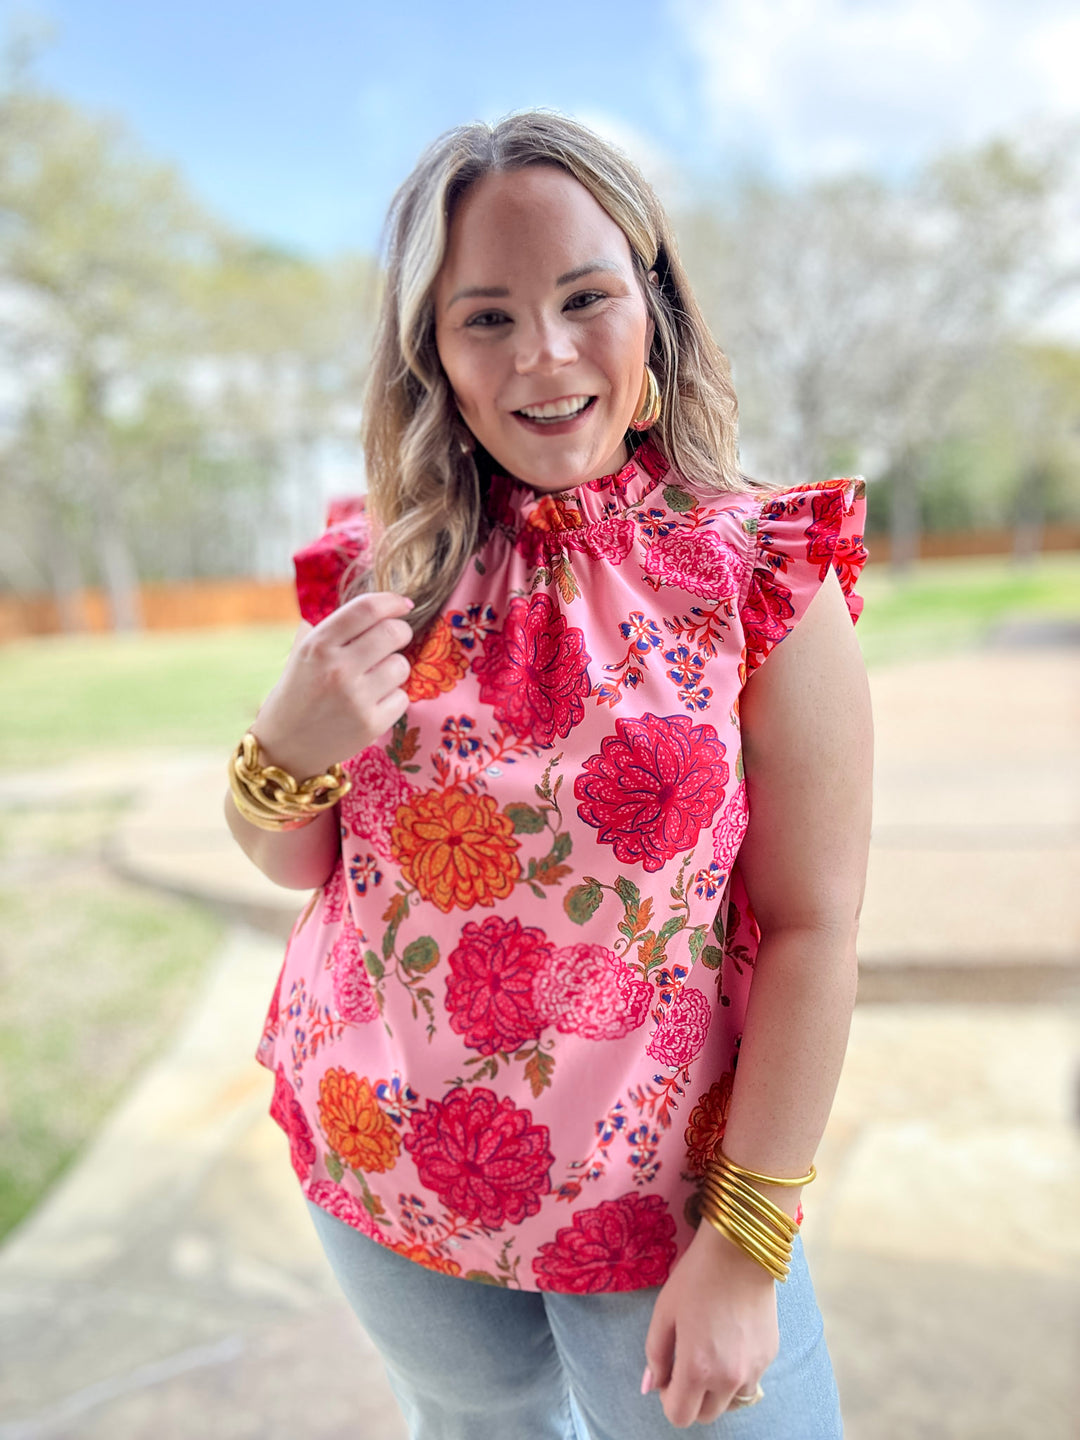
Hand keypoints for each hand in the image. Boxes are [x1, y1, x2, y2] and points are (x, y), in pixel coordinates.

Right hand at [251, 591, 415, 777]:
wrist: (285, 747)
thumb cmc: (299, 693)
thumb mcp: (303, 653)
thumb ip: (336, 629)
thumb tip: (382, 605)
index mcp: (318, 645)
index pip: (365, 609)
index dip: (391, 602)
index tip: (403, 604)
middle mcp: (337, 669)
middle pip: (393, 633)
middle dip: (400, 632)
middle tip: (394, 639)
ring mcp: (355, 698)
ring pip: (402, 665)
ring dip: (394, 669)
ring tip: (373, 679)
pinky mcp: (370, 724)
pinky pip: (402, 697)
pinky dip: (392, 699)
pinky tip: (371, 703)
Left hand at [642, 1216, 778, 1427]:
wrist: (740, 1252)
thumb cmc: (695, 1278)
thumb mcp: (664, 1313)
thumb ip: (655, 1355)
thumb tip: (650, 1387)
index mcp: (697, 1369)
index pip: (680, 1416)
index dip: (668, 1399)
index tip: (668, 1375)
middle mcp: (728, 1378)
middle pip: (705, 1415)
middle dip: (691, 1398)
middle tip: (686, 1364)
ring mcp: (753, 1369)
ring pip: (731, 1402)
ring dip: (716, 1389)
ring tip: (710, 1352)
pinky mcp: (769, 1356)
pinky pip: (749, 1380)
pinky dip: (737, 1373)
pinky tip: (730, 1340)